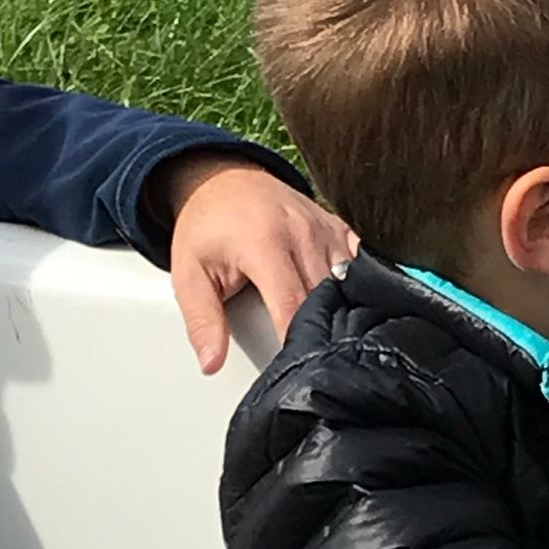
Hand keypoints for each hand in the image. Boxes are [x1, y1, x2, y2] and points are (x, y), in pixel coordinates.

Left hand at [155, 154, 354, 372]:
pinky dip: (357, 286)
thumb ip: (202, 321)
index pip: (293, 308)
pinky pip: (359, 262)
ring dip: (340, 310)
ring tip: (328, 337)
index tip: (294, 368)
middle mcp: (302, 232)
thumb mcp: (189, 275)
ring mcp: (324, 227)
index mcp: (265, 244)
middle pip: (326, 299)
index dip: (296, 343)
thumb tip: (211, 362)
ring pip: (348, 284)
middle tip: (309, 361)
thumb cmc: (207, 227)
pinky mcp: (338, 226)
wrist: (223, 180)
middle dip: (319, 331)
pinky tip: (347, 304)